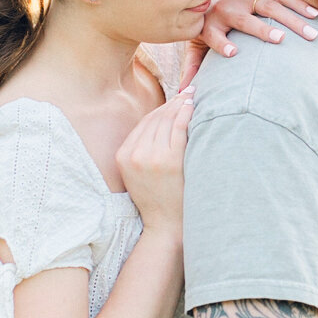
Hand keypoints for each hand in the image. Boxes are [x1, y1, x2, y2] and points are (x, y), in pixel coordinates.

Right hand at [115, 88, 193, 236]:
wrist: (166, 226)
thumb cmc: (158, 200)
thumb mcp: (138, 174)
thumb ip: (142, 151)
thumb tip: (161, 123)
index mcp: (123, 156)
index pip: (144, 124)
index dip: (161, 109)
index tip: (175, 98)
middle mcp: (135, 154)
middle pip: (155, 119)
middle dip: (172, 103)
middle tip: (189, 91)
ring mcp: (152, 157)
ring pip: (167, 121)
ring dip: (181, 105)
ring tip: (194, 96)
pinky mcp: (170, 161)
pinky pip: (178, 129)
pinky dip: (186, 114)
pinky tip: (194, 107)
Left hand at [179, 0, 317, 86]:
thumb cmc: (206, 21)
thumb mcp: (195, 41)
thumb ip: (193, 65)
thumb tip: (186, 93)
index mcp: (210, 23)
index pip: (213, 35)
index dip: (221, 44)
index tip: (233, 54)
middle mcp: (228, 8)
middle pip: (246, 20)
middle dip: (262, 30)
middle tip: (280, 40)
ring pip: (270, 6)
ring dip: (291, 19)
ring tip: (311, 34)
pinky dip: (299, 5)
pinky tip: (315, 16)